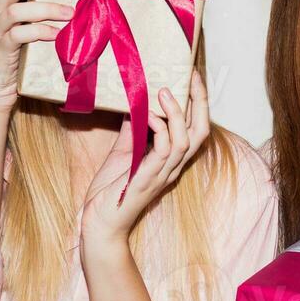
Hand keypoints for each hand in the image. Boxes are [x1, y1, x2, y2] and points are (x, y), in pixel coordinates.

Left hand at [78, 71, 210, 253]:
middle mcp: (173, 167)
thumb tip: (135, 104)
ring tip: (164, 91)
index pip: (195, 128)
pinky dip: (160, 129)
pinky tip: (149, 117)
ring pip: (185, 139)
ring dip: (177, 112)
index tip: (190, 77)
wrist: (98, 224)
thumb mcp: (122, 153)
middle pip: (201, 131)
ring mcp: (163, 173)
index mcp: (170, 160)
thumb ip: (133, 130)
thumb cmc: (108, 193)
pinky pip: (164, 150)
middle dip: (199, 101)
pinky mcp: (148, 178)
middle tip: (190, 76)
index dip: (197, 103)